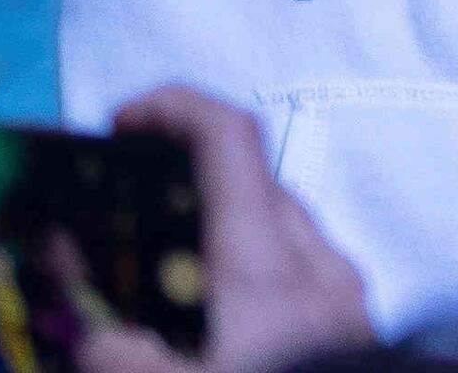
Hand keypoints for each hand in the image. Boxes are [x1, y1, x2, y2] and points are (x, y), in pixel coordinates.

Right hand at [79, 90, 373, 372]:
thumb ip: (117, 355)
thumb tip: (98, 336)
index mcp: (268, 264)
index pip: (228, 136)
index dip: (172, 108)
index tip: (119, 127)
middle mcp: (319, 264)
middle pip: (251, 186)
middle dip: (187, 189)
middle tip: (129, 233)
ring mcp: (347, 297)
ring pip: (279, 237)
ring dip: (221, 244)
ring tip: (168, 294)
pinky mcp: (359, 330)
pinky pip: (302, 281)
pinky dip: (255, 286)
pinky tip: (220, 335)